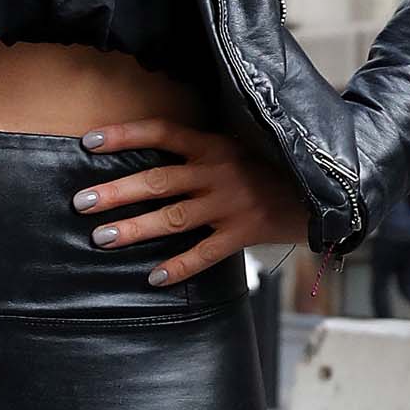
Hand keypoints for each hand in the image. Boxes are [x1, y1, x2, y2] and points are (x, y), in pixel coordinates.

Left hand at [72, 121, 307, 284]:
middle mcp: (218, 171)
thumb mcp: (239, 147)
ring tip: (101, 238)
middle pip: (158, 180)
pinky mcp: (244, 232)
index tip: (88, 141)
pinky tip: (154, 277)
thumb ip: (200, 151)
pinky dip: (179, 267)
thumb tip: (152, 157)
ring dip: (135, 228)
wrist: (328, 189)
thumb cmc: (272, 168)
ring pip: (173, 217)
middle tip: (81, 202)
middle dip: (117, 191)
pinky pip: (205, 253)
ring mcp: (230, 203)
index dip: (125, 135)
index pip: (163, 132)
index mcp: (214, 144)